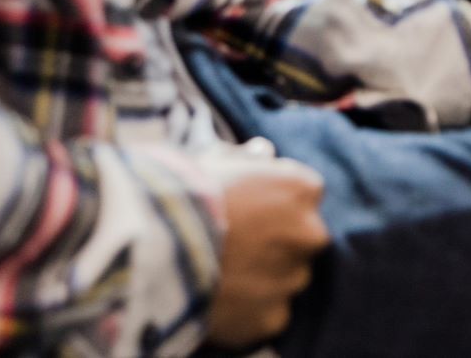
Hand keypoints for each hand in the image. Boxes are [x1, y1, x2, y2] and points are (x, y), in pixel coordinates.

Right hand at [206, 158, 330, 350]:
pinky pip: (269, 312)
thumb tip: (263, 153)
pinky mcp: (274, 317)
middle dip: (279, 239)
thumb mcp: (218, 158)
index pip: (305, 193)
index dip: (276, 198)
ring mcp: (293, 278)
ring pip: (287, 277)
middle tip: (239, 242)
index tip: (251, 204)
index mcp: (302, 189)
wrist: (161, 245)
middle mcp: (309, 233)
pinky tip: (222, 296)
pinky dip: (251, 308)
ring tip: (225, 270)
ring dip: (266, 276)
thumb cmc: (189, 192)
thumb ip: (248, 158)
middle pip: (302, 237)